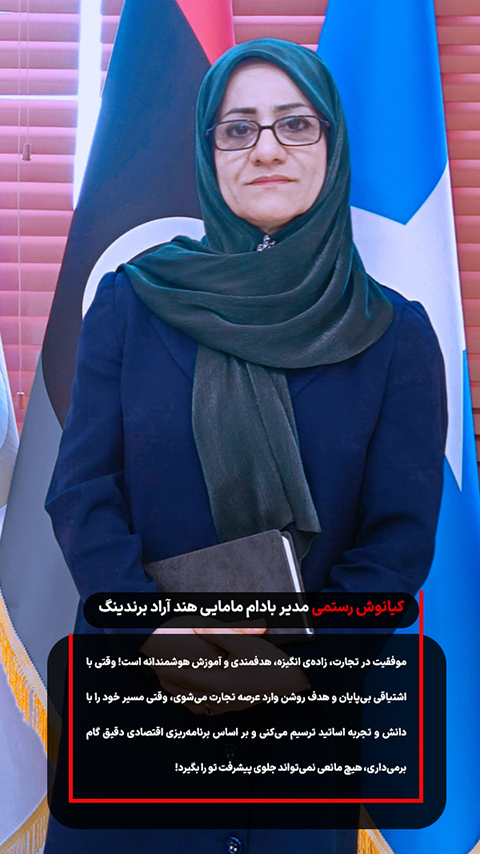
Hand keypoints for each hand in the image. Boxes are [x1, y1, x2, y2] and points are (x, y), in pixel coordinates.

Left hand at [148, 617, 309, 715]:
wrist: (291, 684)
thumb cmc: (269, 663)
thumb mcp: (244, 642)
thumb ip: (219, 634)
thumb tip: (198, 626)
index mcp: (218, 683)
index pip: (184, 677)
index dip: (168, 669)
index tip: (154, 663)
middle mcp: (219, 699)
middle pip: (186, 693)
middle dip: (170, 683)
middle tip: (157, 671)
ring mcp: (228, 706)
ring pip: (196, 704)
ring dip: (180, 694)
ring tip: (170, 684)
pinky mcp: (236, 707)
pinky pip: (208, 710)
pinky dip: (196, 703)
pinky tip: (196, 696)